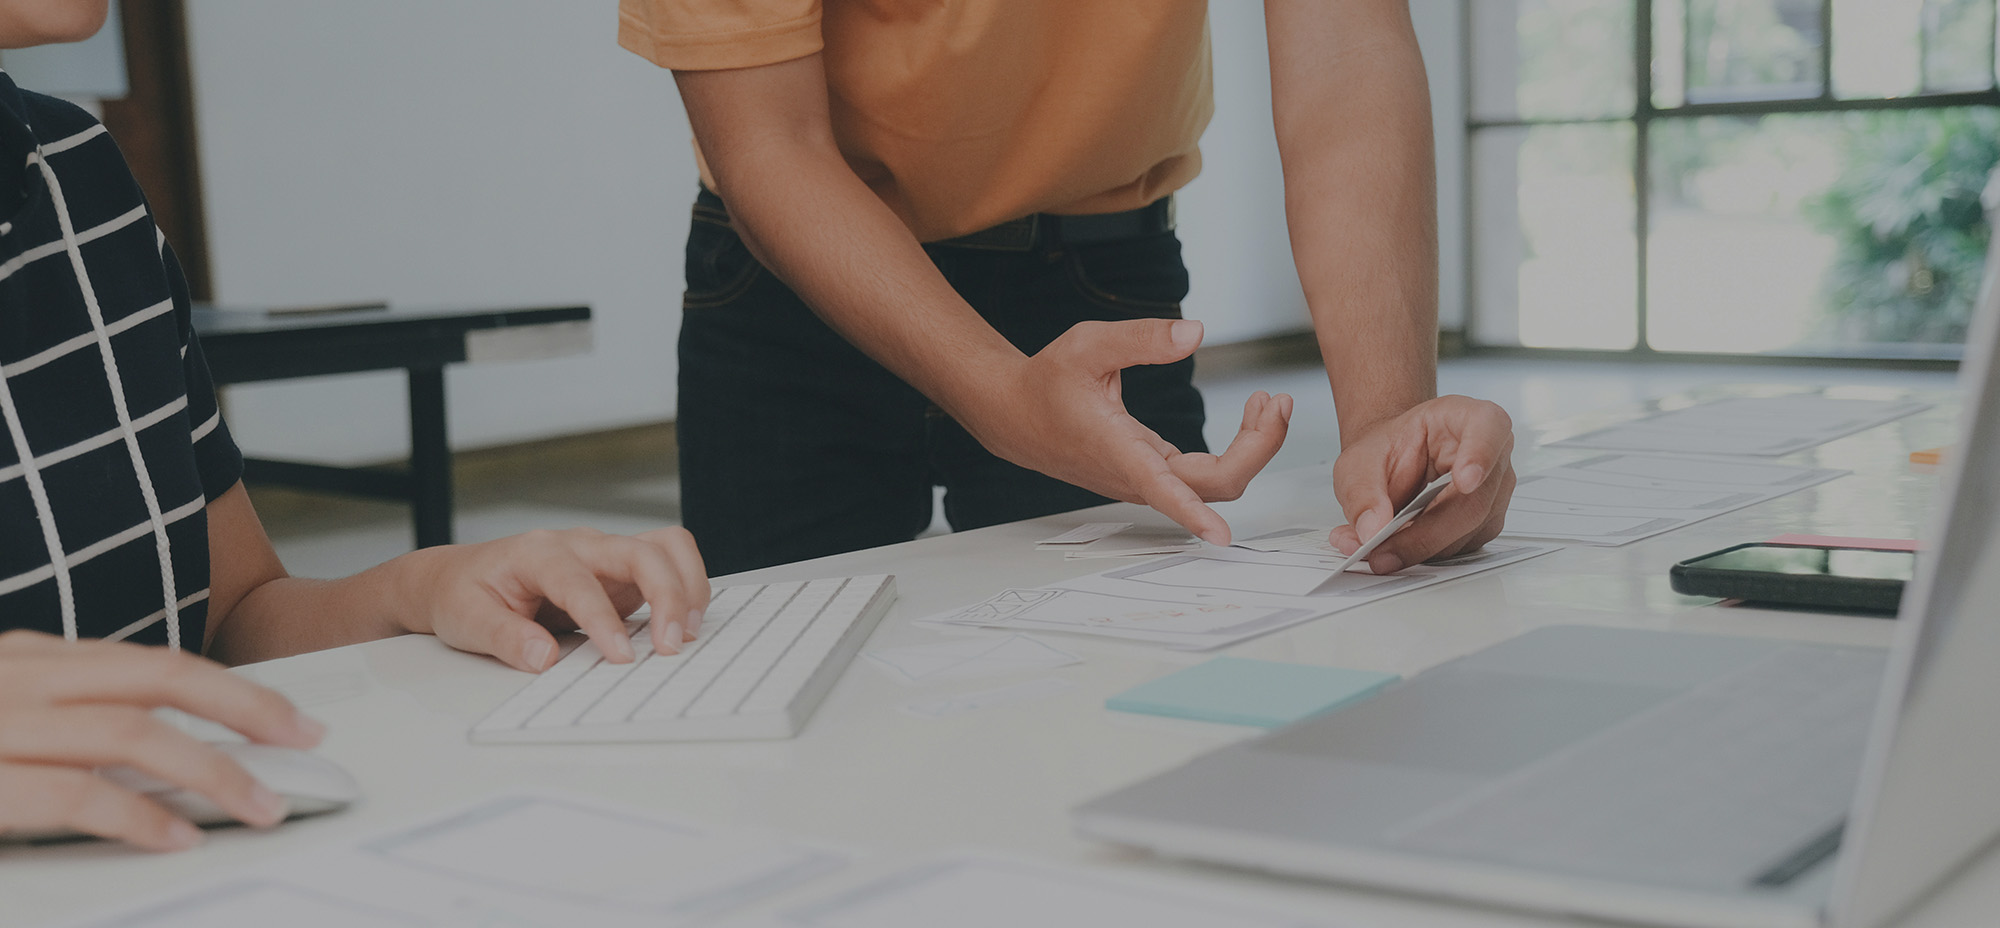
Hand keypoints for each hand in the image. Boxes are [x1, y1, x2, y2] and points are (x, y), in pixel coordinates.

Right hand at [0, 630, 323, 850]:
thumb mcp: (7, 709)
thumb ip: (70, 715)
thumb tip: (156, 749)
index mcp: (34, 659)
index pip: (154, 664)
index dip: (233, 689)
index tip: (288, 717)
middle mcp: (22, 677)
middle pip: (161, 677)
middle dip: (247, 707)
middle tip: (304, 739)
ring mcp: (3, 722)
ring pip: (132, 733)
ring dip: (212, 772)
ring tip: (261, 804)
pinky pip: (77, 795)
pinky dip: (139, 816)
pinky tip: (179, 835)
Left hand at [403, 527, 710, 671]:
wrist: (459, 577)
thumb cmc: (463, 594)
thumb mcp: (467, 618)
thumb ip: (505, 637)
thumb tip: (544, 657)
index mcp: (539, 552)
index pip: (580, 581)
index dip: (604, 619)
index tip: (621, 656)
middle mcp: (580, 544)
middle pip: (641, 551)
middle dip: (667, 595)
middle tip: (672, 645)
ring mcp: (605, 554)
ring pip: (666, 547)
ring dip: (687, 585)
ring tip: (689, 632)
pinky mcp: (621, 572)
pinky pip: (666, 567)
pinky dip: (684, 591)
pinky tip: (682, 625)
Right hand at [972, 319, 1291, 545]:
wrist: (1016, 414)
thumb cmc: (1048, 381)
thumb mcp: (1089, 344)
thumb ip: (1143, 338)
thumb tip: (1195, 334)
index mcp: (1119, 450)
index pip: (1165, 490)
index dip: (1194, 515)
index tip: (1220, 538)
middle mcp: (1136, 475)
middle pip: (1215, 484)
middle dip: (1259, 448)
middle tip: (1278, 401)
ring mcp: (1147, 480)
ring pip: (1214, 484)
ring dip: (1252, 449)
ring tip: (1267, 402)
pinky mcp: (1153, 474)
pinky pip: (1206, 477)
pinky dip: (1237, 449)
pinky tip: (1249, 415)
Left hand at [1328, 395, 1516, 572]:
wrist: (1393, 463)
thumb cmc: (1388, 450)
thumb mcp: (1358, 462)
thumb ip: (1362, 493)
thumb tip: (1371, 530)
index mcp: (1467, 418)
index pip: (1488, 428)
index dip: (1479, 455)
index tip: (1465, 481)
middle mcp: (1491, 454)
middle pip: (1473, 501)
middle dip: (1423, 534)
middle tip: (1382, 550)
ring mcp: (1494, 492)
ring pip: (1467, 532)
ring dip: (1420, 547)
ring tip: (1378, 547)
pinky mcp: (1485, 524)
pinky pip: (1460, 548)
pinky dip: (1425, 554)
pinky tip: (1398, 547)